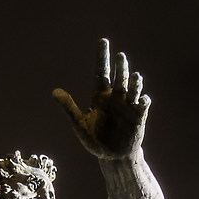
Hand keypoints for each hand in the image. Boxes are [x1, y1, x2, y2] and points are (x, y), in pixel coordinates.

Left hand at [53, 39, 150, 160]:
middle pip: (118, 78)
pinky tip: (142, 99)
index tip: (103, 41)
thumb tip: (54, 92)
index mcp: (100, 96)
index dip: (102, 57)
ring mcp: (128, 106)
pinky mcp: (138, 117)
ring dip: (135, 82)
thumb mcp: (79, 124)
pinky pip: (142, 105)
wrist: (112, 157)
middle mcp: (115, 98)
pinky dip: (143, 100)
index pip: (101, 72)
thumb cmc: (95, 141)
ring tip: (135, 75)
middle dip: (120, 67)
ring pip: (132, 89)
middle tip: (120, 56)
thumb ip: (69, 107)